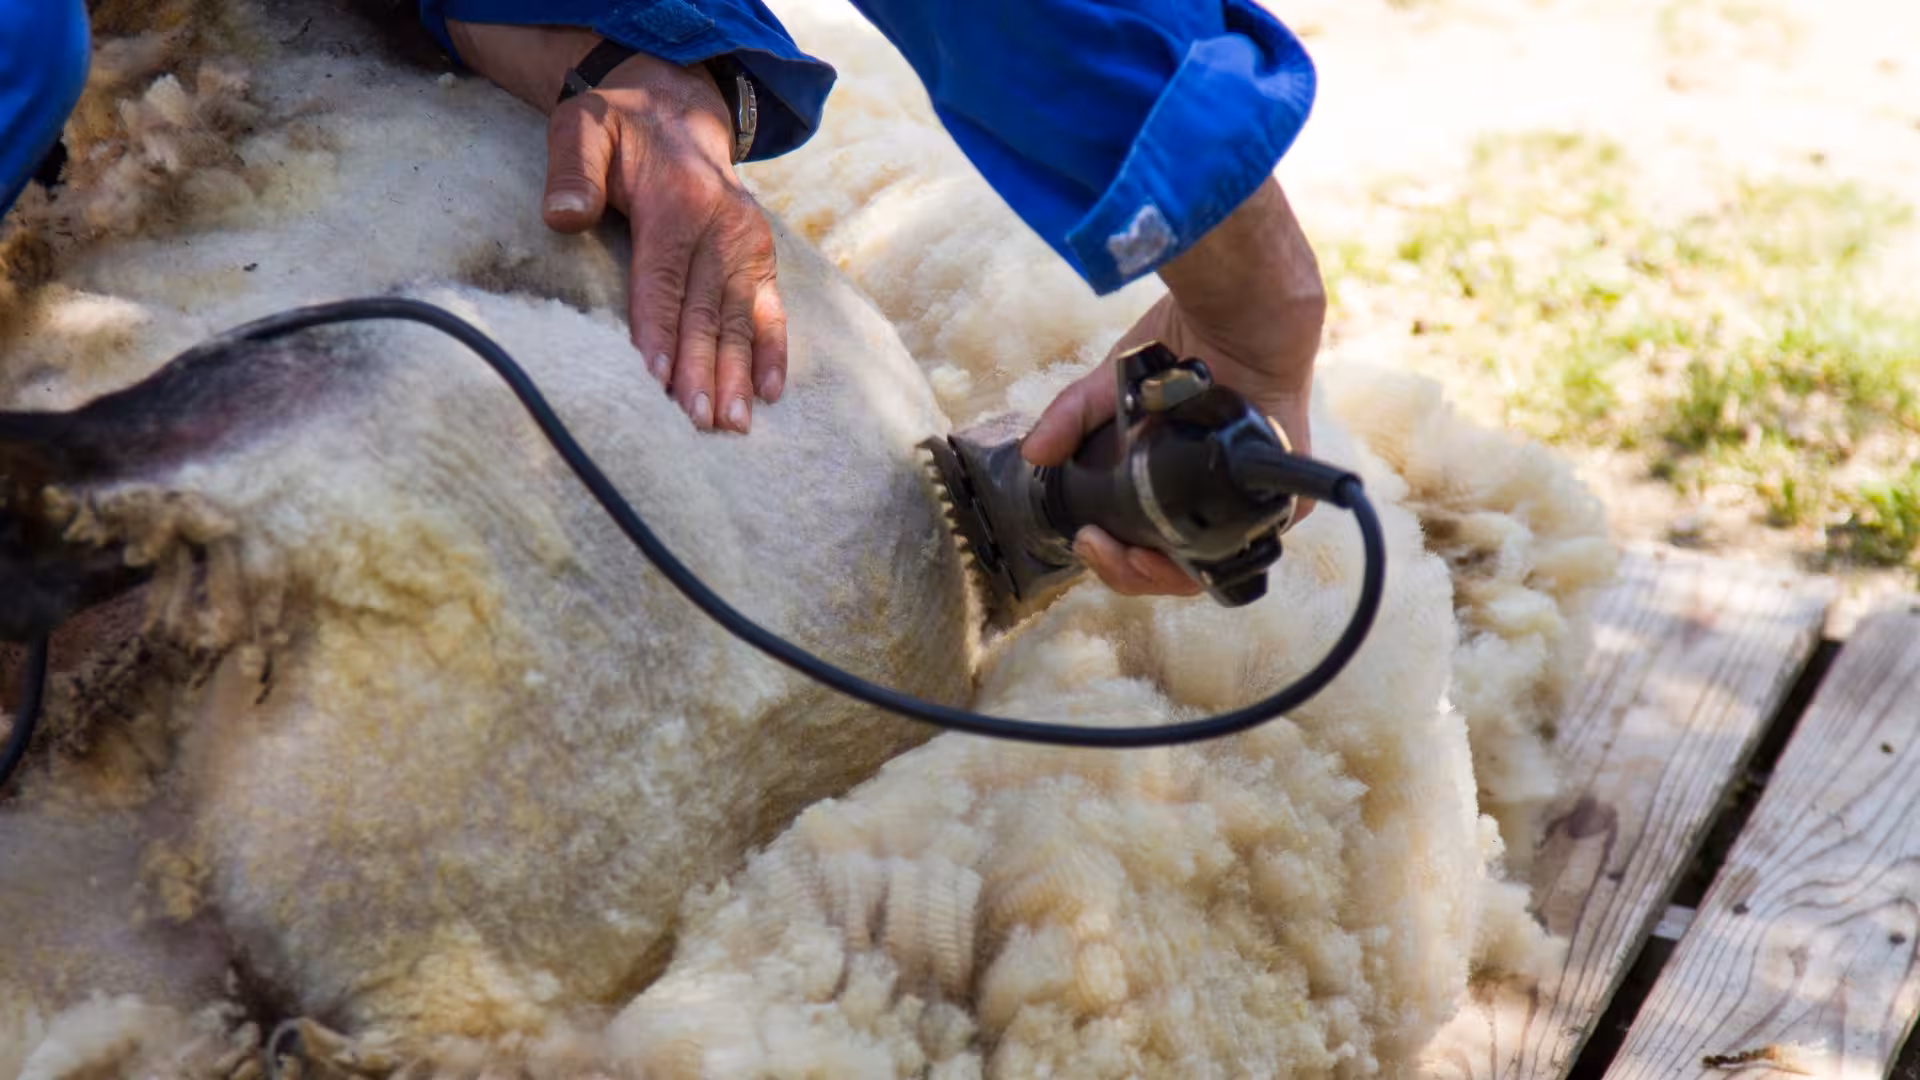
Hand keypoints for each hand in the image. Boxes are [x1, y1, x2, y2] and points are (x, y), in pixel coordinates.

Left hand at [448, 22, 784, 432]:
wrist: (676, 112)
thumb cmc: (620, 129)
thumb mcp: (585, 127)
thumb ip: (574, 167)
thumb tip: (564, 215)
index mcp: (679, 200)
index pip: (664, 279)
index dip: (658, 332)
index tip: (654, 382)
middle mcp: (723, 224)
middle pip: (707, 309)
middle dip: (701, 370)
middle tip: (695, 422)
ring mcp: (748, 243)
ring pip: (740, 318)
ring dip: (737, 374)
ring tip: (732, 425)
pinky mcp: (762, 257)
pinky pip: (770, 309)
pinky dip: (773, 352)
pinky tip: (771, 393)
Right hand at [1022, 179, 1325, 597]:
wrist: (1238, 314)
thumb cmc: (1185, 343)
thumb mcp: (1112, 389)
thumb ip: (1071, 420)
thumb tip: (1032, 453)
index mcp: (1174, 480)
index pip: (1144, 541)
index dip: (1114, 555)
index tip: (1086, 538)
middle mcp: (1208, 497)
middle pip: (1170, 566)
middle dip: (1128, 572)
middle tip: (1099, 549)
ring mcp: (1244, 502)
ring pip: (1203, 567)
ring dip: (1160, 575)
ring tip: (1130, 558)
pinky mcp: (1278, 501)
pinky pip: (1243, 551)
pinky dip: (1205, 562)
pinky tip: (1172, 556)